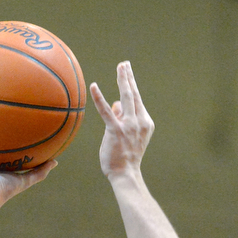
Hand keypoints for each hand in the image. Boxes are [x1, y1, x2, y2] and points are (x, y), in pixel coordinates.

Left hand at [90, 61, 153, 178]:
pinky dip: (99, 98)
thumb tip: (115, 104)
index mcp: (144, 122)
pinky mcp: (116, 131)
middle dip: (128, 77)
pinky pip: (106, 111)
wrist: (126, 174)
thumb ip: (122, 119)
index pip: (136, 101)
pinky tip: (93, 86)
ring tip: (120, 67)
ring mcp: (129, 125)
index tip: (128, 72)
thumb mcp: (127, 137)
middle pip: (134, 94)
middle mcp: (139, 121)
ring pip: (126, 97)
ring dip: (123, 80)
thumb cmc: (125, 158)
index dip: (131, 85)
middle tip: (124, 64)